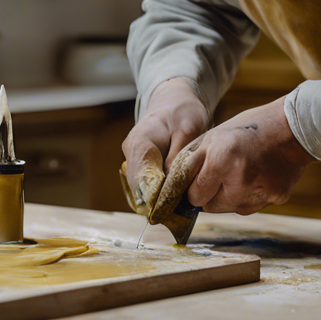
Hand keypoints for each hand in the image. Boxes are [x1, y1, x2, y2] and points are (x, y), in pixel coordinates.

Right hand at [122, 77, 209, 210]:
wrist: (173, 101)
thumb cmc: (183, 111)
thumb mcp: (189, 128)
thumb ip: (179, 156)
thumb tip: (172, 184)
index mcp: (140, 142)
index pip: (144, 177)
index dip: (157, 197)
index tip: (172, 211)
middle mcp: (131, 154)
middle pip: (140, 188)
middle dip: (159, 204)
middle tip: (179, 218)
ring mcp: (133, 161)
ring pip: (142, 191)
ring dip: (158, 203)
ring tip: (180, 214)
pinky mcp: (141, 167)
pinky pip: (147, 187)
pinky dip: (159, 196)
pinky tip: (176, 204)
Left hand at [158, 98, 313, 216]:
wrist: (293, 128)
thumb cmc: (249, 128)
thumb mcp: (213, 137)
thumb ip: (193, 163)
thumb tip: (174, 187)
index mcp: (221, 160)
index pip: (195, 196)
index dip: (195, 187)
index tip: (201, 178)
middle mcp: (241, 180)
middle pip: (211, 207)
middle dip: (211, 194)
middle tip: (222, 172)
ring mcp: (260, 192)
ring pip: (231, 209)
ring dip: (230, 196)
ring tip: (241, 171)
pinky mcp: (276, 198)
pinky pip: (251, 206)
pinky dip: (249, 196)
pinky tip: (257, 175)